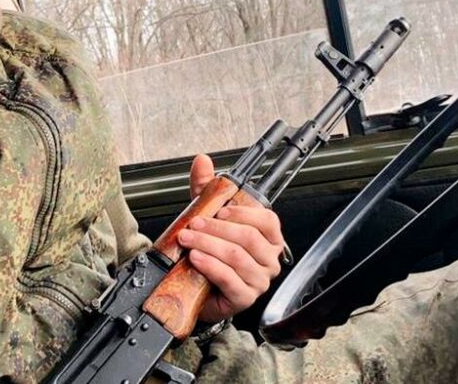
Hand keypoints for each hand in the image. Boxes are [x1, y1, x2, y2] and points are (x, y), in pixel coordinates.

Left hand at [177, 153, 285, 323]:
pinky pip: (229, 278)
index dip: (244, 213)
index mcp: (268, 237)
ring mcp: (259, 280)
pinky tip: (196, 258)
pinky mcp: (245, 298)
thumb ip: (207, 187)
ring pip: (236, 257)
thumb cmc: (210, 251)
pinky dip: (210, 266)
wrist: (197, 287)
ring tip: (189, 239)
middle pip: (248, 237)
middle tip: (194, 224)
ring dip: (208, 245)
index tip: (221, 210)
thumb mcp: (208, 215)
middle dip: (216, 228)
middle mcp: (269, 259)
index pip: (267, 220)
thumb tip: (202, 161)